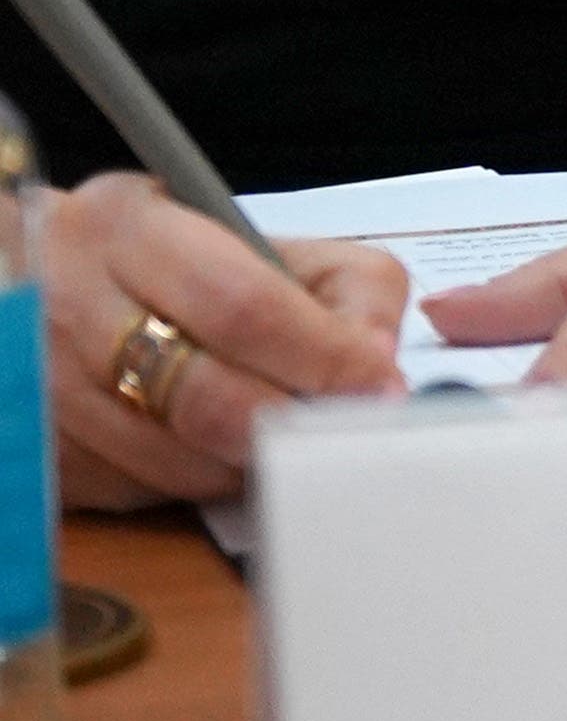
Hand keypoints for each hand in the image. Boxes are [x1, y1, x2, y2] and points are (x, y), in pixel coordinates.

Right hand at [41, 174, 408, 507]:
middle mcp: (69, 305)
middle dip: (288, 424)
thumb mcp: (250, 234)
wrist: (30, 276)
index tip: (378, 386)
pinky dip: (187, 481)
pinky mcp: (37, 447)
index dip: (322, 356)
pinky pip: (132, 490)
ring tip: (278, 438)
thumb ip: (338, 280)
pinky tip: (206, 449)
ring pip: (170, 460)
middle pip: (202, 397)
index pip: (243, 306)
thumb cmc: (161, 257)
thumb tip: (376, 358)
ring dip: (245, 463)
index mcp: (130, 230)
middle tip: (338, 434)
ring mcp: (41, 385)